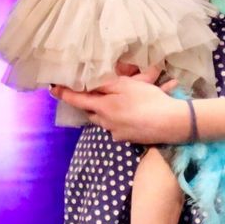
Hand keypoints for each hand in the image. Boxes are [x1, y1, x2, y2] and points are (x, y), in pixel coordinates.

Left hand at [52, 68, 189, 143]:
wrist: (172, 123)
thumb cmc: (147, 101)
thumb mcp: (125, 86)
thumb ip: (105, 85)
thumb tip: (88, 86)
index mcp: (102, 108)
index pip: (77, 100)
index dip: (64, 94)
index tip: (52, 88)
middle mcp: (106, 124)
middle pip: (92, 111)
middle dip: (92, 101)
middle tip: (96, 90)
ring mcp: (118, 133)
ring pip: (108, 119)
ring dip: (111, 108)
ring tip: (126, 96)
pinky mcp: (130, 138)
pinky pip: (123, 125)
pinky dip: (127, 116)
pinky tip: (141, 108)